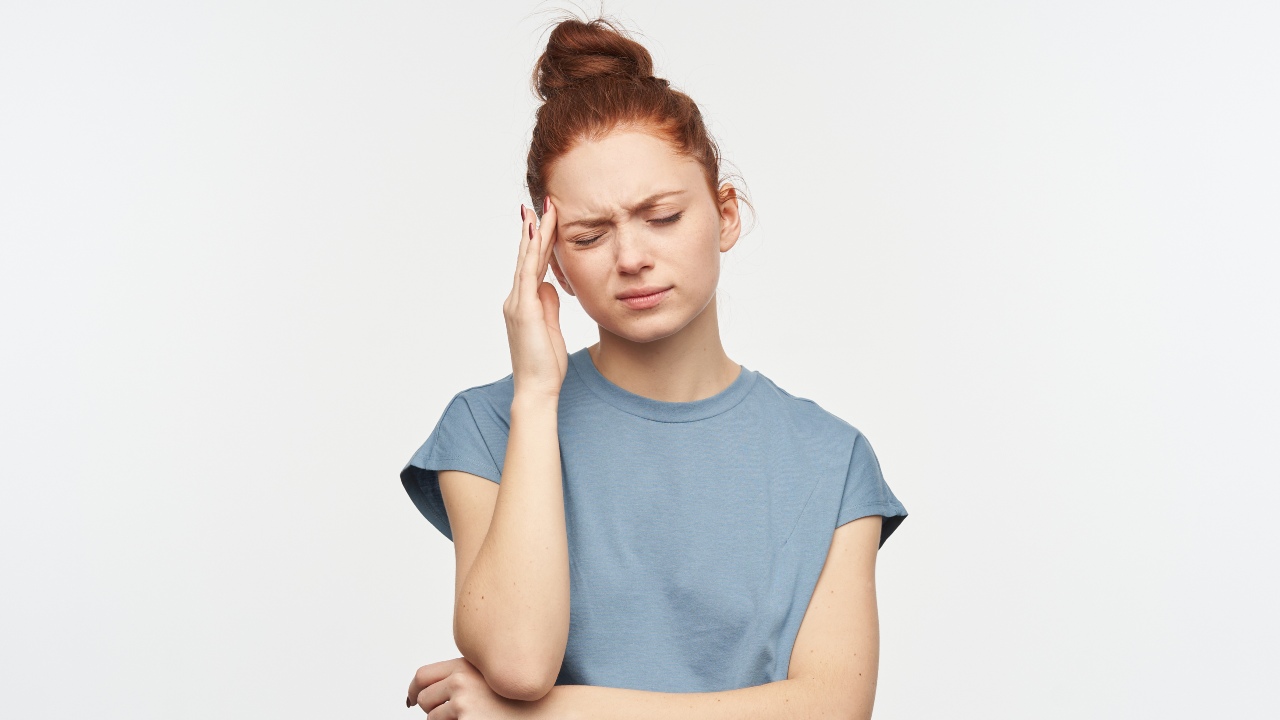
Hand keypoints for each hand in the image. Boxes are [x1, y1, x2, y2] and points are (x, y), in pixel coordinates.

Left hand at [406, 656, 546, 718]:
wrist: (543, 713)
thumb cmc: (516, 700)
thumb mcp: (487, 678)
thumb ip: (460, 678)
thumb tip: (423, 691)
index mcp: (464, 666)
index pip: (422, 676)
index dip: (413, 689)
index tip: (411, 698)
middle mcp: (461, 681)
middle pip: (423, 700)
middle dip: (432, 710)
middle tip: (454, 714)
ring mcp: (462, 704)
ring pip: (432, 719)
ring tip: (473, 718)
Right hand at [504, 199, 567, 399]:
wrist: (536, 388)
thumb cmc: (545, 364)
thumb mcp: (551, 328)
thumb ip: (548, 305)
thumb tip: (550, 286)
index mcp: (524, 303)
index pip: (533, 265)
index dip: (540, 242)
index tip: (545, 219)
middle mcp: (517, 299)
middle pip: (528, 257)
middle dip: (535, 229)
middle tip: (542, 203)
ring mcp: (517, 303)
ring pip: (527, 260)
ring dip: (534, 233)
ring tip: (540, 209)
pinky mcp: (523, 310)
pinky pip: (528, 274)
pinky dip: (530, 252)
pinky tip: (535, 233)